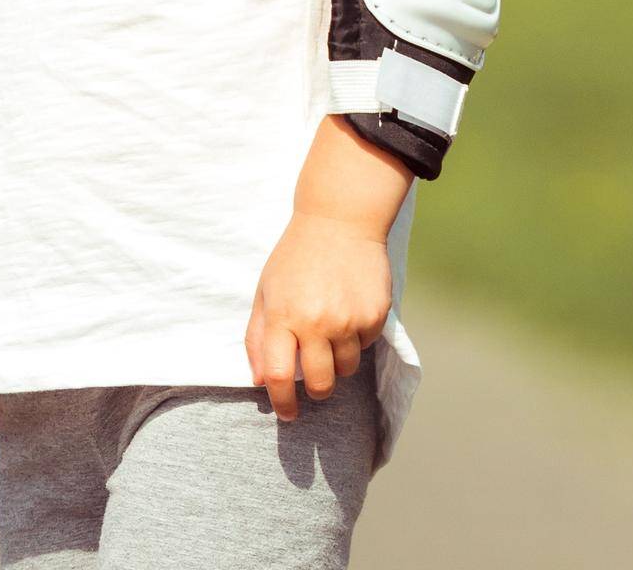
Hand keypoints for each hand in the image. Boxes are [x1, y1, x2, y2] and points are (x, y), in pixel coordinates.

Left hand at [244, 210, 390, 421]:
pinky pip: (366, 346)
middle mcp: (316, 321)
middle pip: (320, 384)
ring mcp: (348, 319)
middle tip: (314, 379)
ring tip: (331, 329)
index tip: (287, 413)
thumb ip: (257, 336)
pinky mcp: (375, 315)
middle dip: (316, 391)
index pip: (279, 376)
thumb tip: (258, 380)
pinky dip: (357, 338)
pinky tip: (349, 309)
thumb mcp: (265, 289)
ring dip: (338, 361)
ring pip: (346, 370)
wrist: (338, 220)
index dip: (282, 402)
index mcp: (282, 315)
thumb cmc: (295, 257)